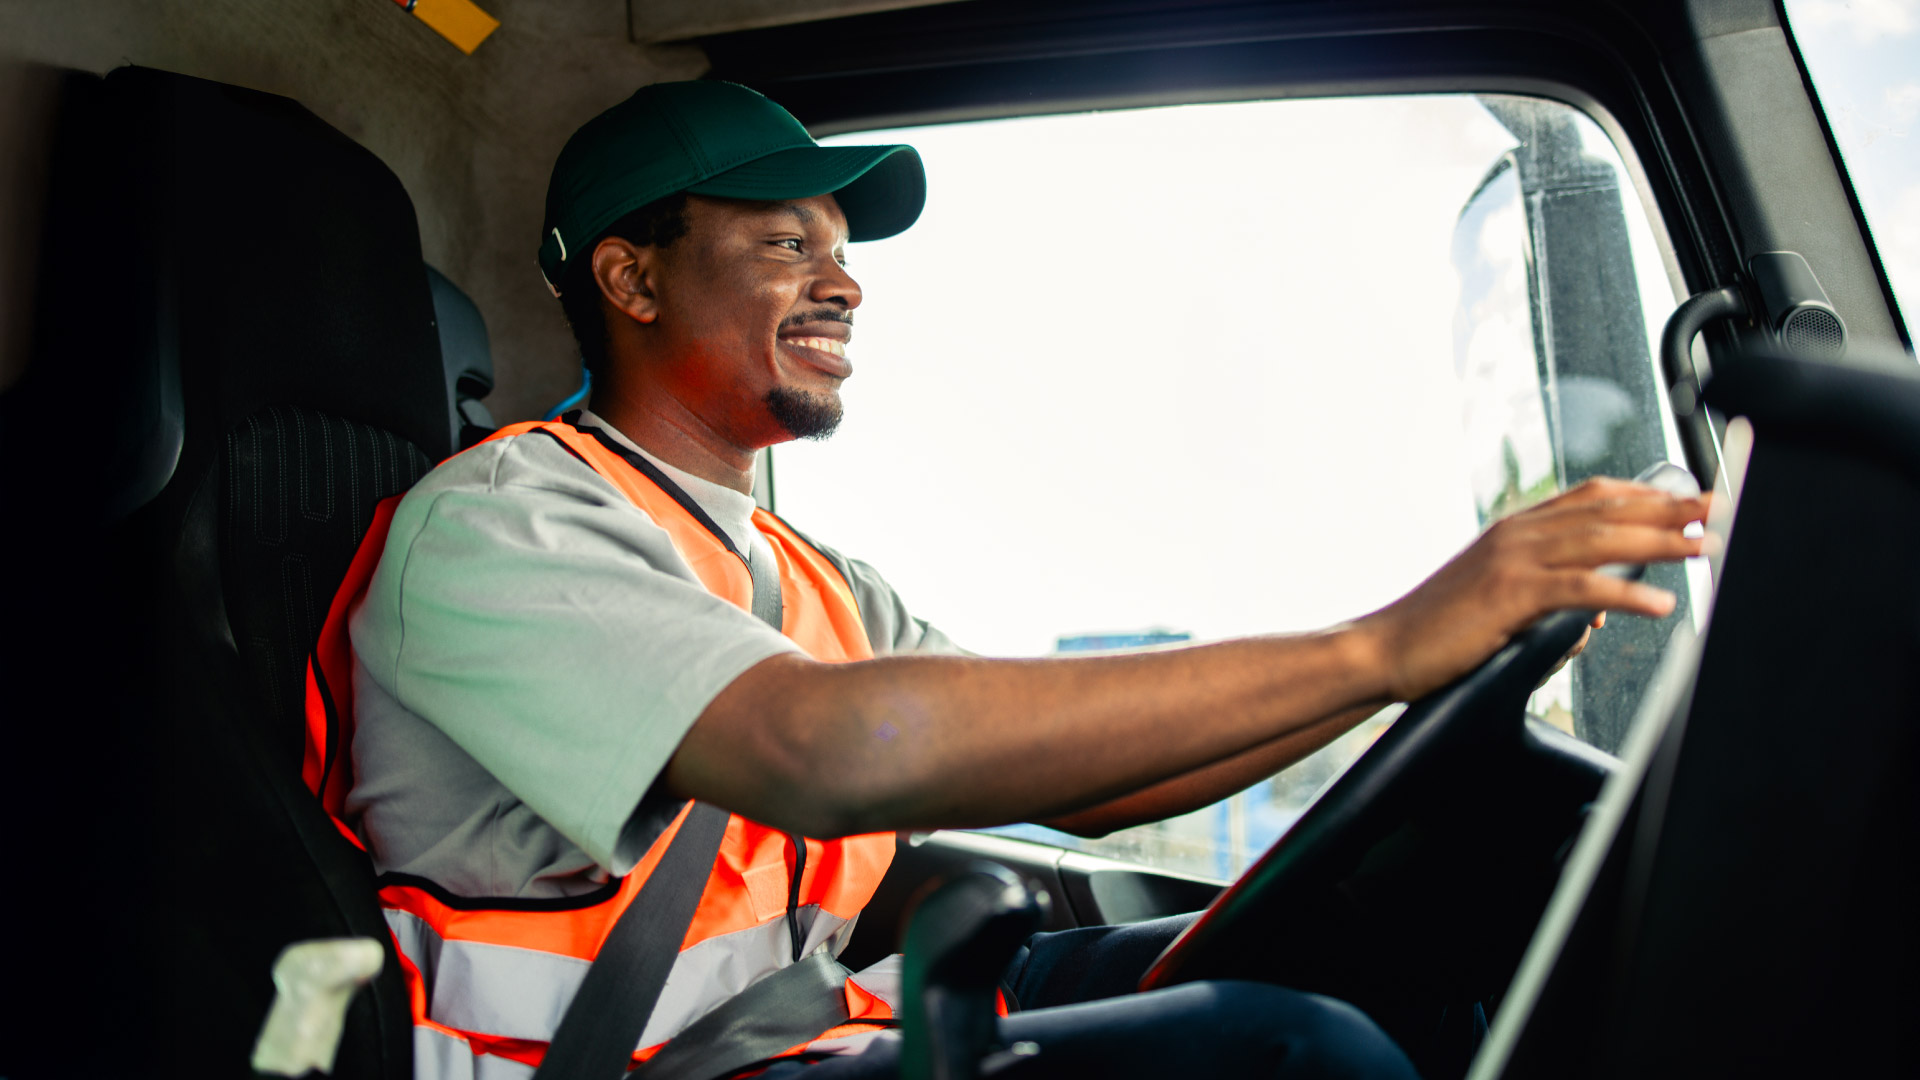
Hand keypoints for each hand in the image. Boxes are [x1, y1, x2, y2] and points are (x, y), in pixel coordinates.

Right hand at [1353, 478, 1706, 701]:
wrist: (1386, 649)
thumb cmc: (1440, 634)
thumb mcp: (1502, 609)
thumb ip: (1552, 604)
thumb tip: (1598, 617)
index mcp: (1516, 529)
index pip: (1595, 496)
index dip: (1649, 493)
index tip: (1693, 499)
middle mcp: (1518, 534)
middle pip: (1610, 510)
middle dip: (1672, 509)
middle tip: (1721, 509)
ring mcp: (1513, 560)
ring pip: (1603, 539)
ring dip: (1662, 541)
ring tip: (1707, 547)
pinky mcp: (1509, 594)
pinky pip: (1581, 588)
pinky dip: (1626, 593)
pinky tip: (1659, 603)